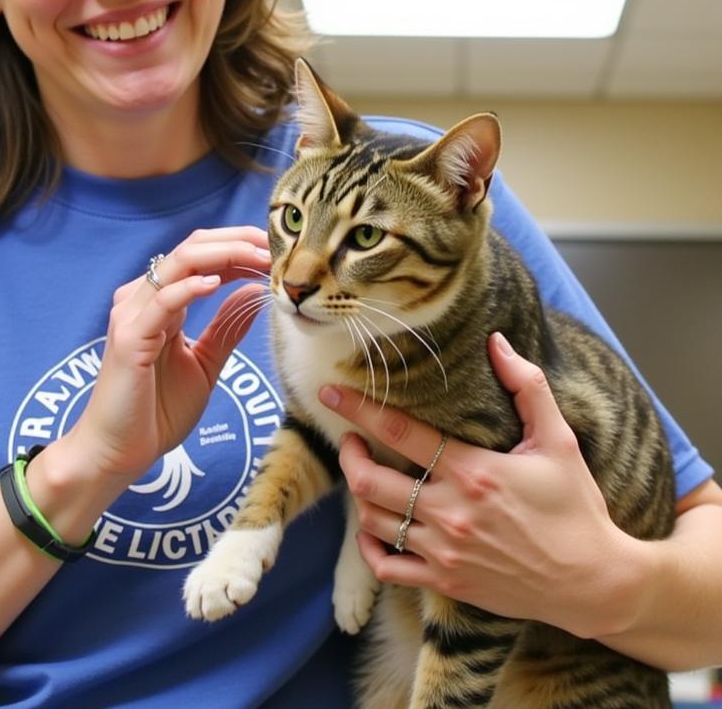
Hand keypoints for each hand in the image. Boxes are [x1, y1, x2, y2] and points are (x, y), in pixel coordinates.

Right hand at [74, 227, 270, 482]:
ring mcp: (133, 314)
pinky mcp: (129, 337)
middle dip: (237, 241)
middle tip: (274, 247)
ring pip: (179, 264)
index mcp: (161, 302)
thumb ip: (226, 328)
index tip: (276, 251)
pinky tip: (216, 283)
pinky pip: (162, 300)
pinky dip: (190, 287)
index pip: (201, 256)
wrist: (119, 452)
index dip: (239, 246)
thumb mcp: (205, 363)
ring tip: (258, 258)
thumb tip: (254, 291)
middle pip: (192, 248)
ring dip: (224, 255)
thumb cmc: (156, 411)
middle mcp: (143, 299)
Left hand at [321, 333, 639, 637]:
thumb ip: (527, 387)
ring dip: (358, 494)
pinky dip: (368, 546)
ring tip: (363, 473)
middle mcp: (450, 512)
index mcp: (473, 471)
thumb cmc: (576, 508)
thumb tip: (497, 342)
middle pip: (370, 480)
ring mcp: (444, 550)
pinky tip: (371, 528)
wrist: (595, 583)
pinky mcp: (445, 581)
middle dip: (348, 453)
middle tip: (348, 438)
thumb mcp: (559, 441)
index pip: (398, 431)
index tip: (331, 393)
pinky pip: (386, 566)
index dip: (358, 408)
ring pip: (373, 520)